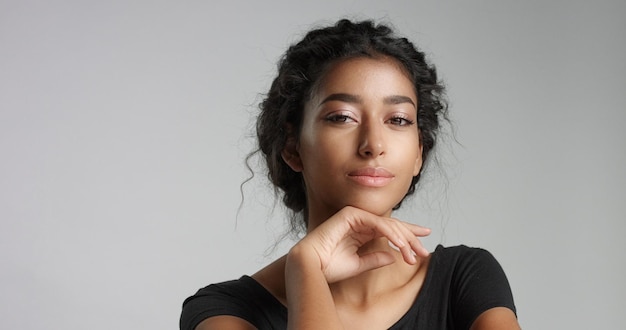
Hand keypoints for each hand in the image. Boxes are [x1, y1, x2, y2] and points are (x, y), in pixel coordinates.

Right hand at [292, 206, 430, 282]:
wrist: (309, 267)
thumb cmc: (328, 267)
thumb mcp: (359, 265)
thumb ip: (376, 259)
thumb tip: (394, 257)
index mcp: (361, 231)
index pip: (389, 230)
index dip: (408, 235)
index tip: (424, 243)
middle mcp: (359, 222)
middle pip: (392, 226)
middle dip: (410, 238)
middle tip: (424, 251)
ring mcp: (355, 216)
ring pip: (387, 224)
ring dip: (403, 240)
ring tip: (413, 254)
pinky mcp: (350, 214)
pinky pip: (377, 223)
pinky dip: (390, 234)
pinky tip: (400, 245)